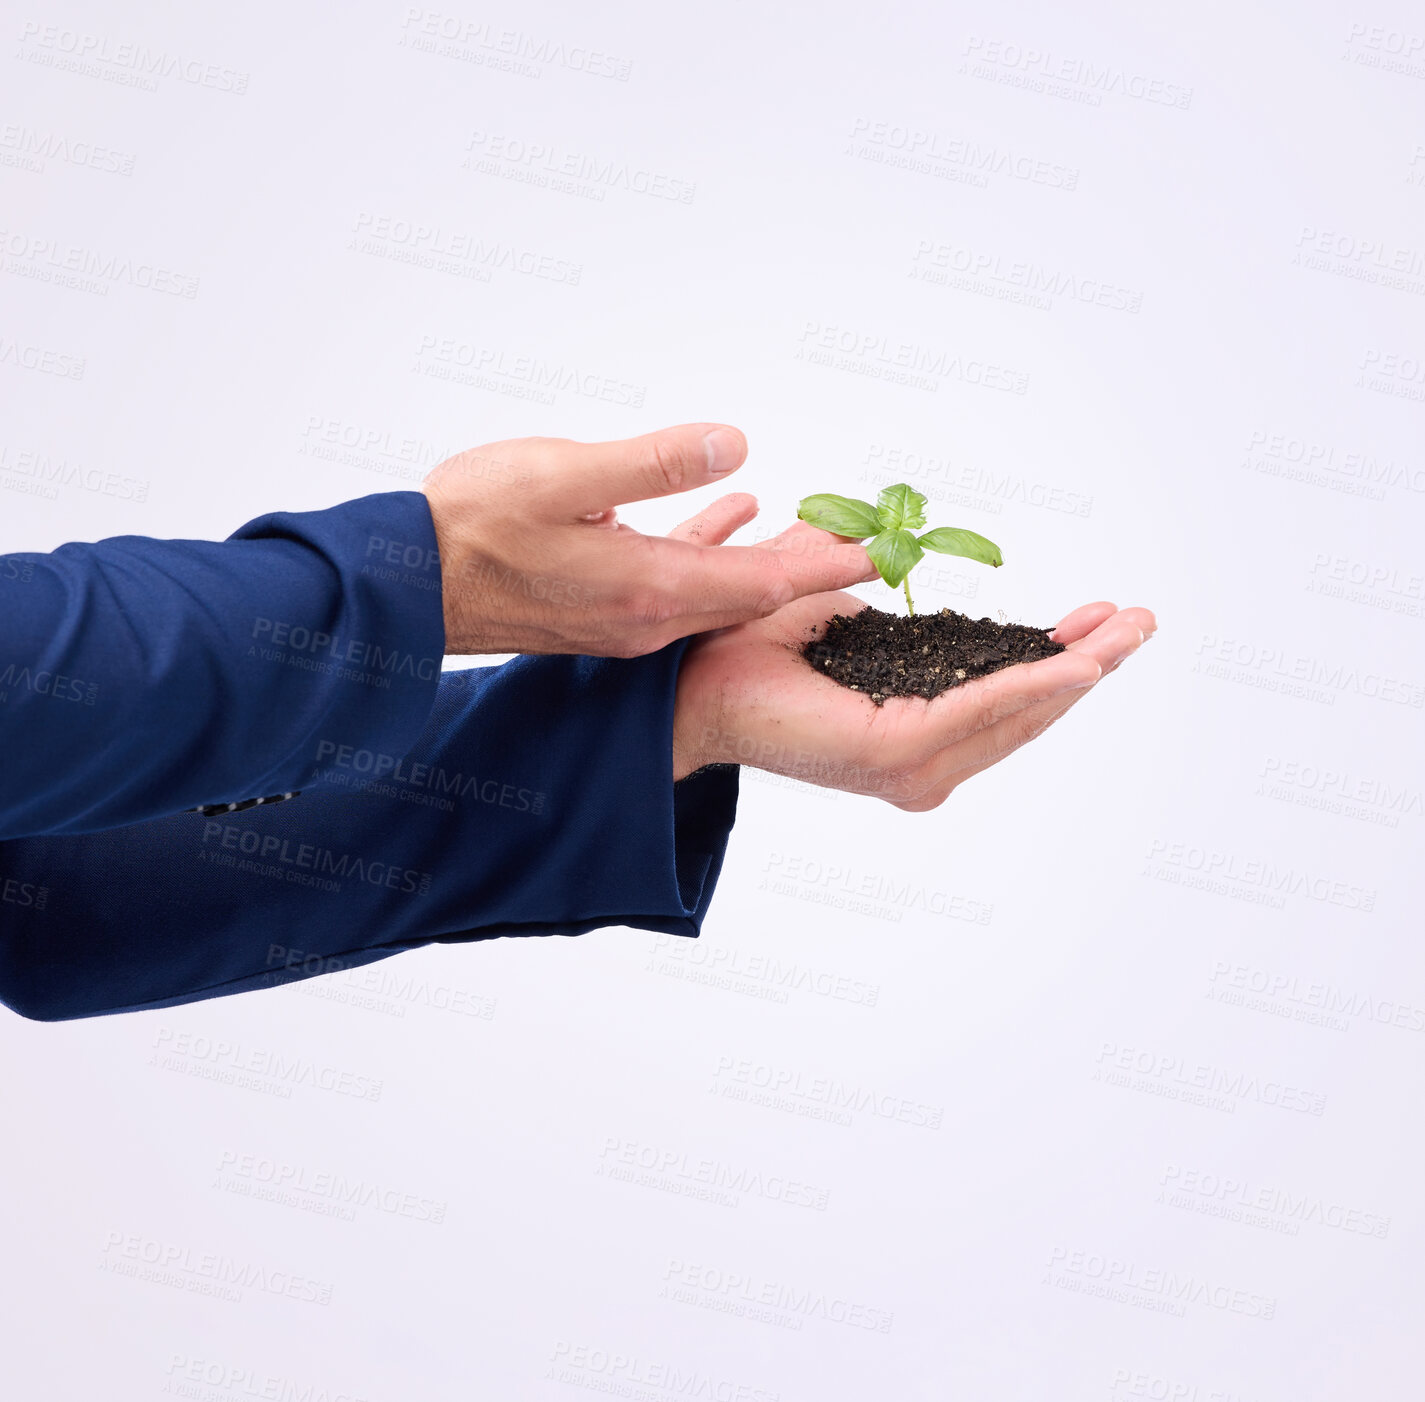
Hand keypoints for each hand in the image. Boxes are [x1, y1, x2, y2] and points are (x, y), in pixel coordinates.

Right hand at [420, 424, 876, 654]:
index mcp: (650, 586)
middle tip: (866, 542)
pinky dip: (715, 552)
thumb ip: (655, 463)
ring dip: (769, 563)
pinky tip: (731, 515)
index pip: (764, 581)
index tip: (882, 556)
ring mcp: (626, 620)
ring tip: (815, 531)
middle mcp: (648, 616)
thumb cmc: (474, 524)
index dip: (826, 566)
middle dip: (812, 568)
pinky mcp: (603, 610)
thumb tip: (735, 445)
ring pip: (719, 591)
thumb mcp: (565, 474)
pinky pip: (679, 582)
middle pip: (752, 594)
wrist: (411, 582)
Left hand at [671, 528, 1154, 803]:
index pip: (1000, 694)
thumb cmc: (752, 645)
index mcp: (910, 723)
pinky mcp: (889, 754)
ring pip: (1014, 711)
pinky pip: (975, 711)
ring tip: (1126, 634)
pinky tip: (1076, 662)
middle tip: (1140, 621)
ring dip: (1076, 672)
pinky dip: (1029, 686)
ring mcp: (906, 762)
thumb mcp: (841, 610)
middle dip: (1087, 664)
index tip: (1103, 619)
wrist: (689, 674)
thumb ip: (885, 597)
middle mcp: (916, 754)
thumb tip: (895, 547)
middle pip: (1024, 709)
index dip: (1055, 658)